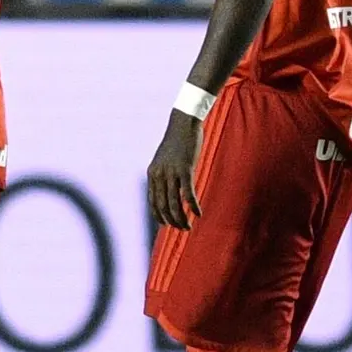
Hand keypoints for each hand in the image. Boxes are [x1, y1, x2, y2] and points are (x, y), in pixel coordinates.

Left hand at [147, 111, 203, 230]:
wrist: (183, 123)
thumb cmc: (176, 141)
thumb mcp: (165, 159)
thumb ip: (164, 173)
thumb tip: (168, 186)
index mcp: (152, 173)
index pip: (152, 200)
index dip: (158, 215)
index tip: (165, 225)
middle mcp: (159, 175)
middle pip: (162, 205)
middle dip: (171, 220)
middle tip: (181, 229)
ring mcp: (171, 173)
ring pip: (174, 203)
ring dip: (181, 218)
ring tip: (188, 227)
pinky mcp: (185, 170)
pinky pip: (188, 194)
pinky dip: (193, 206)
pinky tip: (198, 213)